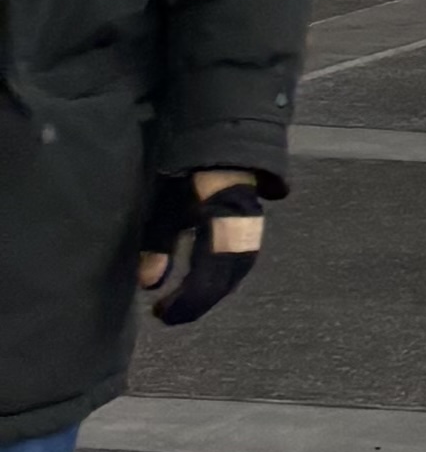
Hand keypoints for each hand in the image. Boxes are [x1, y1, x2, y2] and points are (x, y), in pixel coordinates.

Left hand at [135, 170, 269, 325]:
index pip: (210, 274)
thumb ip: (159, 244)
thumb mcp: (167, 206)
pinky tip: (205, 280)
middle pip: (227, 277)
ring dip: (213, 290)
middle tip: (172, 314)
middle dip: (200, 299)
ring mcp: (250, 226)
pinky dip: (222, 275)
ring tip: (186, 301)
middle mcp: (243, 229)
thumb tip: (150, 284)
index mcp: (223, 224)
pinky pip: (239, 258)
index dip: (189, 300)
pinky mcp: (249, 223)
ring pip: (237, 269)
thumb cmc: (187, 170)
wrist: (222, 136)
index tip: (164, 314)